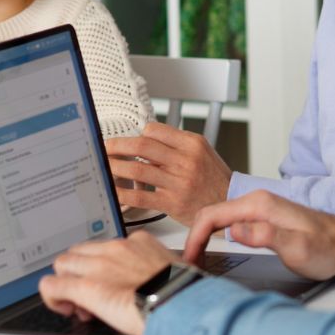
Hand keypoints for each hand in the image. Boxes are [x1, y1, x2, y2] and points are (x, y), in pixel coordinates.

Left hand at [38, 230, 177, 334]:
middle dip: (81, 273)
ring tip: (78, 304)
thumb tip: (167, 271)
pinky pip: (53, 284)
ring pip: (64, 264)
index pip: (107, 247)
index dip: (104, 268)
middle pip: (81, 252)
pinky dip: (52, 296)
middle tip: (92, 297)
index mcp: (139, 242)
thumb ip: (167, 264)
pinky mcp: (86, 286)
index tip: (113, 284)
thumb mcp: (179, 268)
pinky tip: (64, 308)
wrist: (181, 304)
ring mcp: (99, 265)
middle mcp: (116, 248)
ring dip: (66, 283)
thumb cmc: (184, 292)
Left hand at [105, 122, 232, 225]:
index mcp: (192, 144)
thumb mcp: (202, 152)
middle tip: (104, 147)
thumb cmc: (214, 178)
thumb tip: (145, 140)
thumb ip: (176, 144)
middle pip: (141, 146)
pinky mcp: (172, 203)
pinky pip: (140, 196)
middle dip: (117, 145)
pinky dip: (122, 193)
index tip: (125, 140)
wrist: (230, 202)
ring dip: (115, 168)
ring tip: (104, 167)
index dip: (136, 135)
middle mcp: (185, 161)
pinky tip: (113, 191)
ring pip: (137, 171)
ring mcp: (178, 182)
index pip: (154, 130)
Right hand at [185, 191, 334, 280]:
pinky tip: (213, 253)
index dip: (194, 238)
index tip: (189, 259)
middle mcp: (258, 202)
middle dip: (193, 238)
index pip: (212, 215)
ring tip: (195, 262)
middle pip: (211, 215)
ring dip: (202, 238)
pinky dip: (214, 238)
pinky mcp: (264, 220)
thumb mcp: (296, 247)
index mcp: (260, 205)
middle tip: (187, 265)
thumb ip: (266, 236)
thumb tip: (236, 230)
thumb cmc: (327, 247)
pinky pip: (229, 225)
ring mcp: (261, 210)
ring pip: (219, 219)